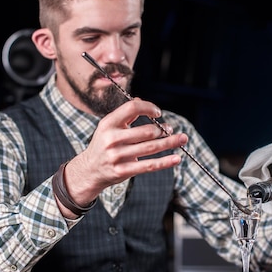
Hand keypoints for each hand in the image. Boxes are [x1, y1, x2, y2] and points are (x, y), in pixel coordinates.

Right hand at [62, 98, 187, 205]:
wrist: (89, 170)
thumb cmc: (103, 144)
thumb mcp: (108, 127)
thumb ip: (124, 115)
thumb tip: (140, 100)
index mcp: (109, 123)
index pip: (132, 108)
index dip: (149, 107)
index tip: (158, 113)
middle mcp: (112, 138)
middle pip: (146, 130)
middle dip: (163, 129)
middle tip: (171, 129)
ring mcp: (117, 155)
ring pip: (151, 147)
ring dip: (170, 142)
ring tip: (182, 139)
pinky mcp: (123, 170)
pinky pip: (149, 165)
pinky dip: (165, 162)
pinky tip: (176, 158)